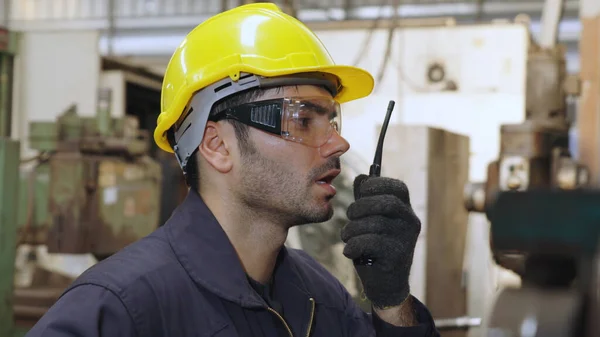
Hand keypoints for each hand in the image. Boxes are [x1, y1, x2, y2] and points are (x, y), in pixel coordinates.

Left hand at [340, 174, 420, 308]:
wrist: (385, 284)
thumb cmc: (375, 248)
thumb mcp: (370, 221)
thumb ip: (366, 199)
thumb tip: (361, 177)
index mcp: (405, 210)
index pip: (398, 187)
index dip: (377, 185)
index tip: (361, 192)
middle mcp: (410, 222)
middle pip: (387, 202)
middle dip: (361, 206)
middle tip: (350, 215)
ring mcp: (406, 239)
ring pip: (375, 223)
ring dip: (353, 228)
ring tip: (347, 236)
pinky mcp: (398, 255)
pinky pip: (371, 242)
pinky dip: (354, 245)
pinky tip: (350, 251)